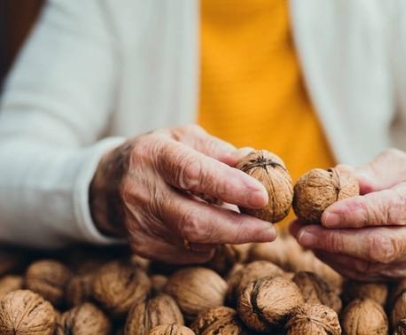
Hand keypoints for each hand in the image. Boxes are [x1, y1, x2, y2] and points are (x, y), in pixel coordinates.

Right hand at [89, 125, 276, 263]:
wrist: (108, 183)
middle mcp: (141, 189)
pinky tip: (214, 231)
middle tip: (269, 230)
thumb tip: (253, 161)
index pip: (193, 172)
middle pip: (194, 219)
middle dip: (238, 229)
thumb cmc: (158, 155)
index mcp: (154, 155)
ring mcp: (138, 222)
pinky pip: (187, 254)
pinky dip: (209, 245)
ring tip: (245, 225)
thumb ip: (218, 150)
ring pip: (193, 240)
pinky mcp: (140, 245)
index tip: (262, 196)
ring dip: (227, 235)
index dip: (230, 186)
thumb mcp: (183, 138)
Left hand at [290, 149, 405, 279]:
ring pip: (372, 264)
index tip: (326, 214)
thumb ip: (371, 172)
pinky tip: (319, 247)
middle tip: (303, 232)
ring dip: (332, 252)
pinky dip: (339, 262)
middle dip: (338, 240)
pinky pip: (368, 274)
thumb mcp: (398, 164)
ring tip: (303, 236)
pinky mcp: (403, 272)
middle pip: (383, 244)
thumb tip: (338, 177)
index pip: (396, 208)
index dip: (360, 213)